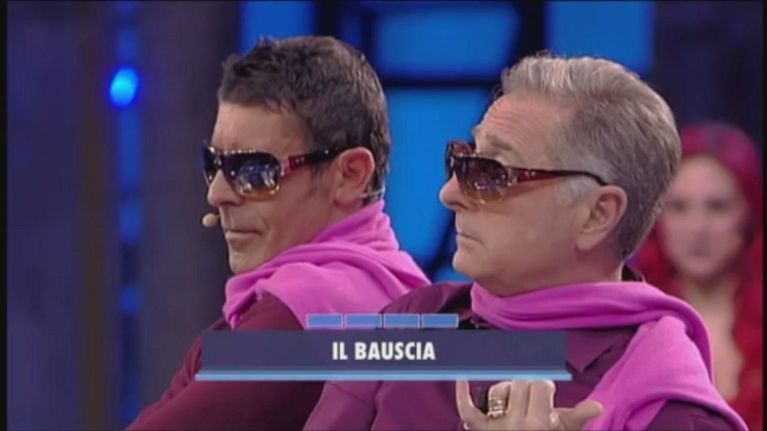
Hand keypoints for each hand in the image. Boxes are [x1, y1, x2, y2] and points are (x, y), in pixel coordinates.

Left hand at [456, 380, 602, 429]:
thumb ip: (578, 417)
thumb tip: (598, 406)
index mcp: (540, 423)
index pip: (539, 385)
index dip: (544, 387)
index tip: (546, 393)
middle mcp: (517, 424)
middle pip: (519, 384)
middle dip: (528, 386)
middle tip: (533, 399)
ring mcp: (496, 426)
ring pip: (498, 391)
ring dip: (507, 391)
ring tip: (516, 404)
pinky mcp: (480, 429)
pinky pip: (468, 409)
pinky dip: (463, 393)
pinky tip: (462, 377)